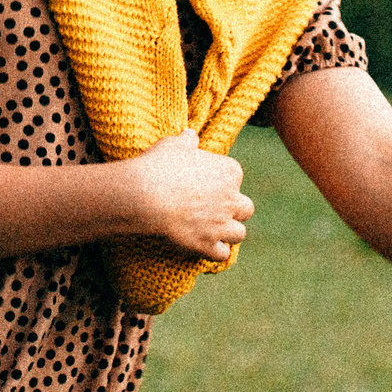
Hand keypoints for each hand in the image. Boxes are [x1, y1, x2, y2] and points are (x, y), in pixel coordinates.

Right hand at [127, 129, 251, 261]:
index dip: (221, 181)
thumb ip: (187, 141)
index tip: (206, 182)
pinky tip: (204, 247)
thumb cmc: (159, 165)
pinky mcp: (207, 244)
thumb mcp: (173, 144)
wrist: (145, 195)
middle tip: (215, 209)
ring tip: (212, 230)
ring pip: (239, 234)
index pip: (235, 176)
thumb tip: (191, 135)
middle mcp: (231, 199)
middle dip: (234, 210)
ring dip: (228, 233)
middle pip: (246, 208)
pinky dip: (215, 253)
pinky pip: (222, 255)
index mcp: (228, 171)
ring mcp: (221, 224)